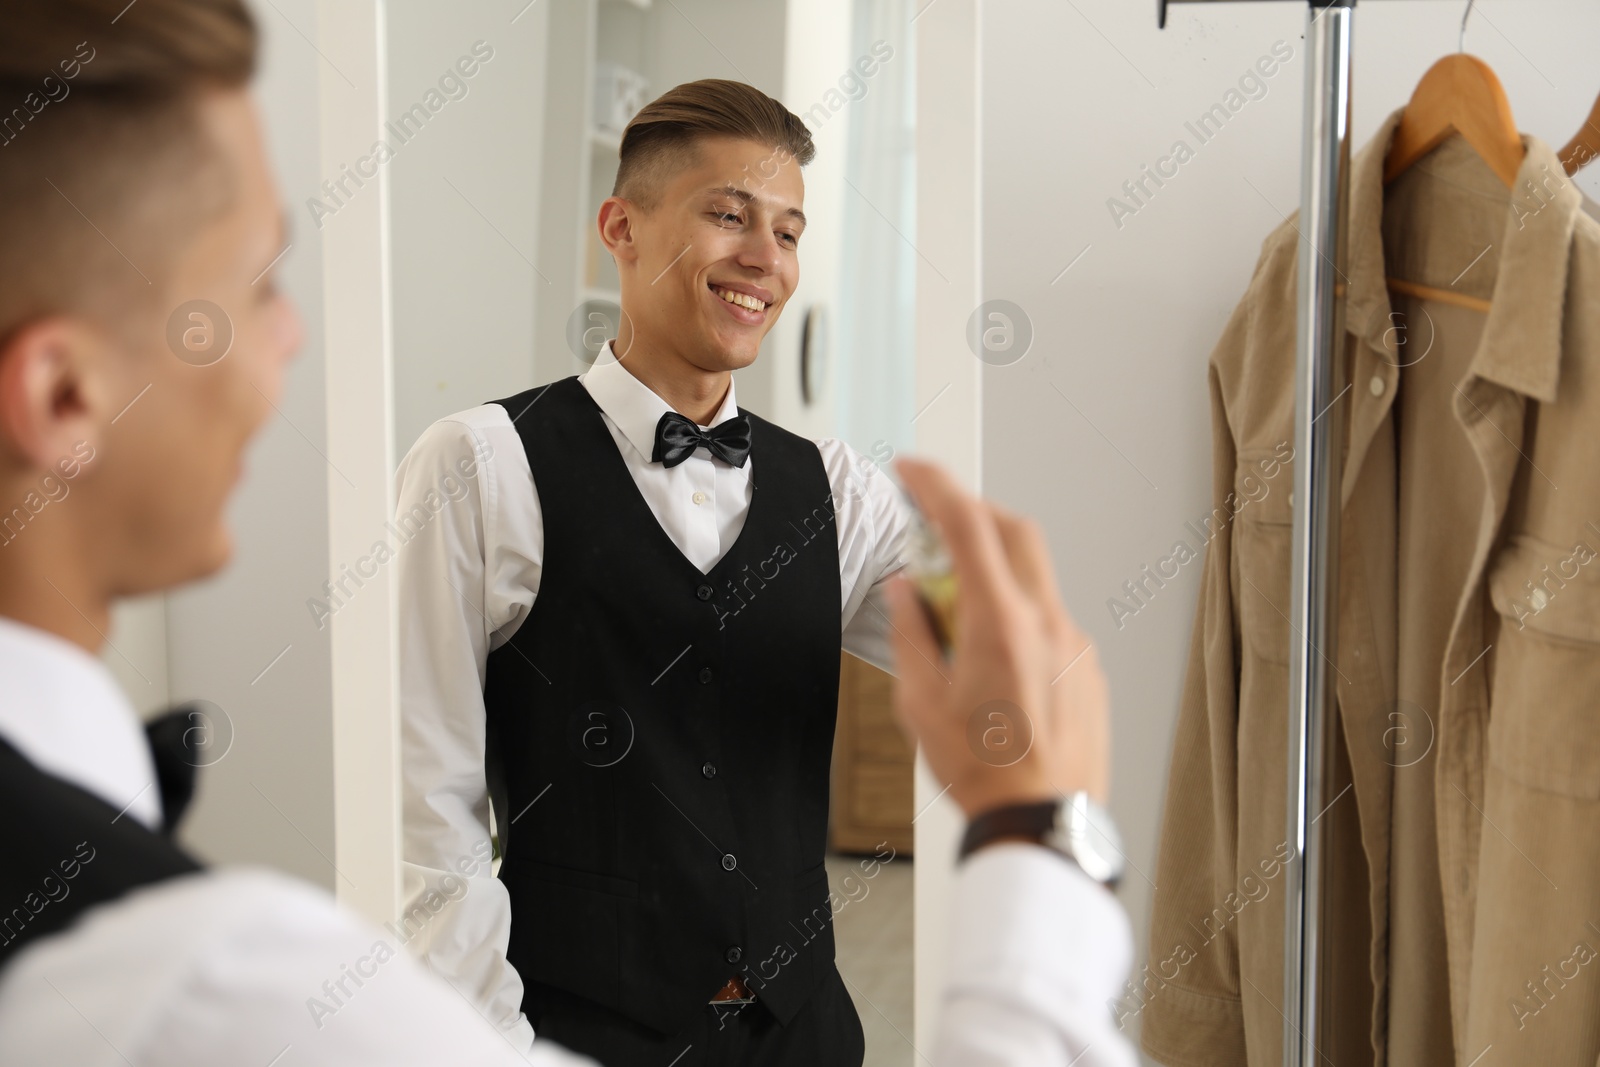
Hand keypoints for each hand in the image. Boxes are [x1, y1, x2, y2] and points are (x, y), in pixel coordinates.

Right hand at [884, 456, 1109, 819]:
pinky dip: (1019, 616)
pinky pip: (1051, 620)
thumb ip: (912, 633)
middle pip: (1015, 532)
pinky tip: (993, 658)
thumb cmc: (984, 773)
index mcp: (999, 623)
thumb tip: (906, 591)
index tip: (914, 471)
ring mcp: (1074, 645)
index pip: (968, 525)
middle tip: (937, 523)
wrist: (1042, 825)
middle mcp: (1046, 623)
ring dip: (995, 574)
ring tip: (957, 617)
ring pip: (1035, 579)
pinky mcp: (1088, 670)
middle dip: (974, 513)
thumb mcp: (920, 703)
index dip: (937, 486)